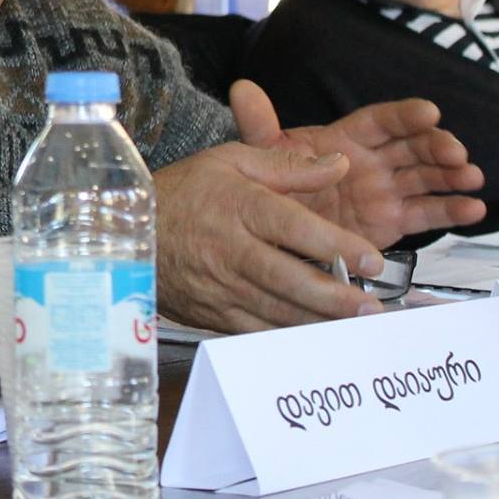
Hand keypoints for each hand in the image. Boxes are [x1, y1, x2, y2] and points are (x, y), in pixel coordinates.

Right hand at [155, 144, 385, 332]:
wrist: (127, 231)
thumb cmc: (182, 192)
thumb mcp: (230, 162)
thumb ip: (287, 164)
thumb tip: (339, 164)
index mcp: (237, 206)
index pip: (292, 227)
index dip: (334, 245)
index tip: (371, 258)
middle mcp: (229, 249)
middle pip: (287, 277)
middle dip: (334, 295)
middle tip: (371, 306)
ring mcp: (219, 286)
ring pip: (274, 310)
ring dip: (318, 320)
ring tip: (356, 325)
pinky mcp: (212, 313)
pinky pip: (255, 331)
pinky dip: (287, 336)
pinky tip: (317, 337)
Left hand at [229, 80, 486, 244]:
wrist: (272, 231)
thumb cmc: (271, 186)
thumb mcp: (263, 156)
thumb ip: (259, 126)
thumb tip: (241, 88)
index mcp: (344, 139)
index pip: (380, 121)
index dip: (405, 115)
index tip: (429, 110)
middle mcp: (372, 161)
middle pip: (412, 146)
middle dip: (437, 145)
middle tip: (455, 152)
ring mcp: (386, 191)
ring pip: (426, 177)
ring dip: (452, 175)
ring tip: (471, 177)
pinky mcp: (393, 222)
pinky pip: (426, 214)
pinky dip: (451, 210)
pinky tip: (474, 208)